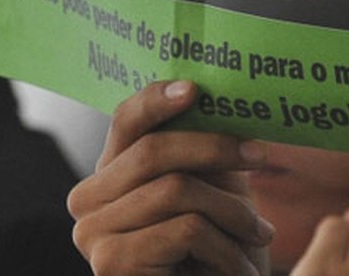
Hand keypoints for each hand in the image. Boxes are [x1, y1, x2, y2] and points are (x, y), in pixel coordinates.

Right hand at [67, 81, 273, 275]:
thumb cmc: (215, 246)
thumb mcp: (212, 185)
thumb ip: (202, 144)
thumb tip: (218, 93)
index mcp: (111, 170)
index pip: (126, 120)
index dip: (156, 100)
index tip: (195, 89)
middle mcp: (88, 198)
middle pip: (153, 151)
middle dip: (216, 148)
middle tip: (261, 156)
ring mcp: (91, 233)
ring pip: (175, 189)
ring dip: (233, 211)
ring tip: (260, 233)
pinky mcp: (111, 265)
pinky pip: (185, 230)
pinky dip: (225, 247)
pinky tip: (240, 267)